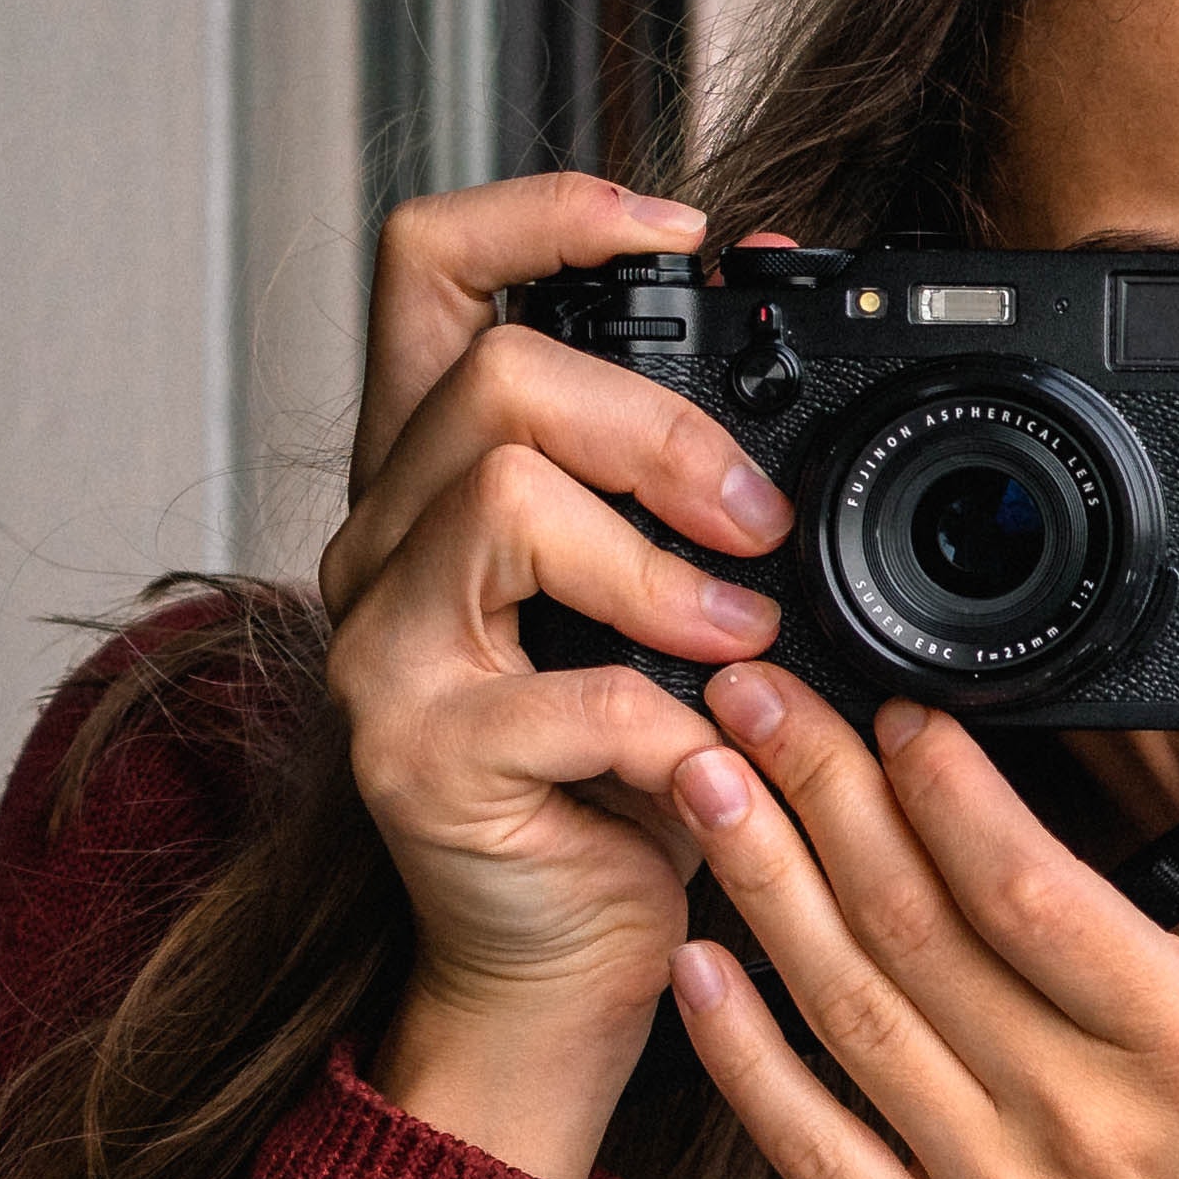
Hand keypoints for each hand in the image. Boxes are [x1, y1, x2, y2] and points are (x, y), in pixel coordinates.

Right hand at [312, 179, 805, 1178]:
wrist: (560, 966)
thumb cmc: (623, 781)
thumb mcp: (670, 607)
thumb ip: (698, 490)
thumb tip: (800, 337)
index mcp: (434, 477)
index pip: (428, 266)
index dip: (546, 213)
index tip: (681, 226)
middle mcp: (378, 545)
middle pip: (491, 379)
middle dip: (659, 429)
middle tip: (761, 523)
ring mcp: (379, 650)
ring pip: (501, 501)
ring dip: (659, 570)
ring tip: (744, 648)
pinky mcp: (417, 758)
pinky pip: (556, 693)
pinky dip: (668, 723)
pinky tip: (713, 761)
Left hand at [655, 676, 1178, 1178]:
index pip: (1040, 895)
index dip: (951, 792)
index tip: (901, 707)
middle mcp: (1086, 1128)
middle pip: (924, 932)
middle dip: (828, 794)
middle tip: (758, 694)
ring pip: (856, 1020)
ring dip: (768, 890)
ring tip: (706, 781)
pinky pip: (817, 1154)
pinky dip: (748, 1062)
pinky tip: (701, 968)